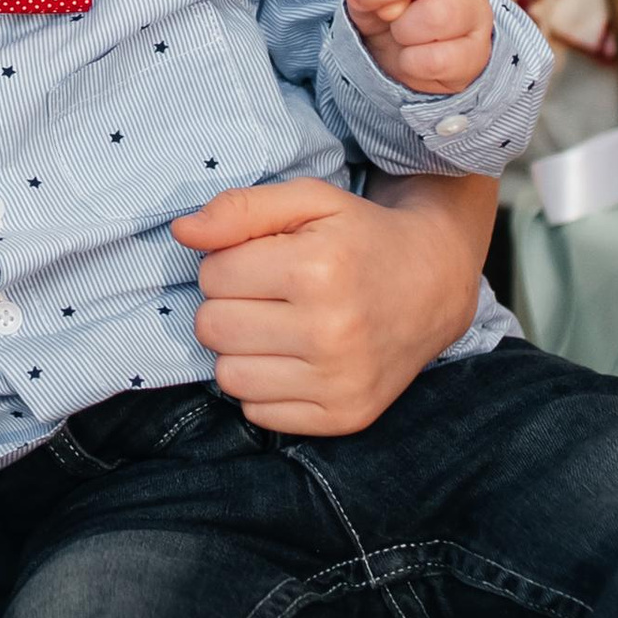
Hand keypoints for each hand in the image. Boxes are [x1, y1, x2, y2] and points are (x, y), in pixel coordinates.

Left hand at [172, 171, 483, 435]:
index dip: (227, 261)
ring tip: (278, 325)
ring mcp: (340, 381)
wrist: (434, 285)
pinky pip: (258, 414)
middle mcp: (330, 331)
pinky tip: (296, 359)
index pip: (213, 274)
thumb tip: (182, 232)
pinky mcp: (345, 417)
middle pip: (212, 327)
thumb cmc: (360, 236)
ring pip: (228, 376)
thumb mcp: (308, 200)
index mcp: (318, 269)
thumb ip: (241, 208)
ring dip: (241, 350)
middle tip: (268, 293)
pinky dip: (265, 387)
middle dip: (228, 304)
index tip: (263, 258)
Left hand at [344, 0, 495, 94]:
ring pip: (437, 16)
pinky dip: (412, 63)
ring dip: (402, 30)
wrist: (406, 52)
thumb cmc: (386, 4)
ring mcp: (475, 9)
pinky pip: (438, 59)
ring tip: (400, 32)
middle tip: (371, 5)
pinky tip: (413, 56)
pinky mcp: (477, 51)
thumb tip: (388, 4)